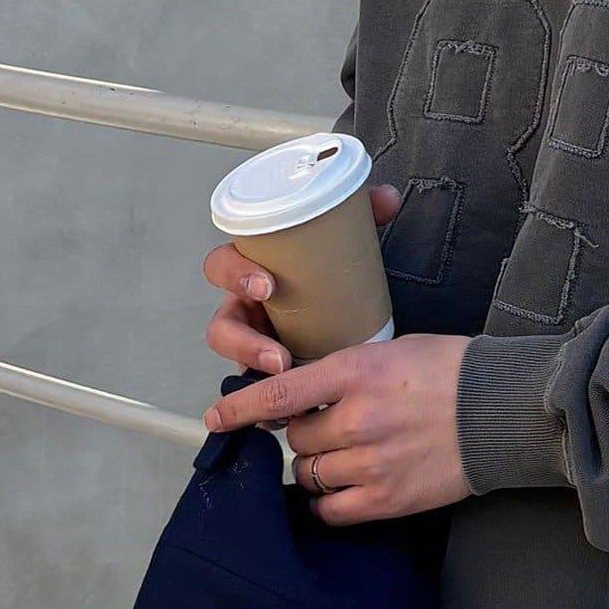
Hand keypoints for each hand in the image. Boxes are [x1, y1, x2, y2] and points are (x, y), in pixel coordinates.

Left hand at [199, 335, 474, 523]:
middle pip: (295, 437)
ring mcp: (370, 462)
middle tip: (331, 425)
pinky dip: (329, 499)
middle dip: (305, 432)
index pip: (278, 393)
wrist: (500, 409)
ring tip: (349, 452)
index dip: (240, 408)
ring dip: (319, 464)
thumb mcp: (392, 351)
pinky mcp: (387, 498)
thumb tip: (302, 394)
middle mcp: (356, 418)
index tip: (216, 418)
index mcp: (356, 371)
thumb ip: (344, 372)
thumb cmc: (452, 371)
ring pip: (310, 472)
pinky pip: (331, 510)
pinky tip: (345, 485)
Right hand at [201, 184, 402, 426]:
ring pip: (236, 362)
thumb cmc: (332, 267)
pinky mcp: (272, 367)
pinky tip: (288, 410)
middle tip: (277, 353)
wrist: (354, 301)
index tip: (265, 286)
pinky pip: (259, 386)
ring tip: (287, 378)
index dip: (235, 274)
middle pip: (222, 325)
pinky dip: (272, 400)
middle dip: (242, 342)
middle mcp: (247, 307)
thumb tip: (386, 198)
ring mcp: (257, 339)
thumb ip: (363, 212)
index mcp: (253, 268)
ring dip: (255, 372)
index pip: (222, 266)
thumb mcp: (344, 235)